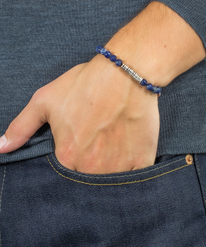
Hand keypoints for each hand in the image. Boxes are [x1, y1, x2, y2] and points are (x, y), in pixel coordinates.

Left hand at [0, 55, 159, 173]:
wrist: (125, 74)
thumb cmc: (86, 84)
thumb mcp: (46, 100)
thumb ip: (21, 127)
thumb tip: (1, 147)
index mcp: (67, 156)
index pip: (65, 172)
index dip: (74, 157)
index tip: (81, 144)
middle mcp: (92, 168)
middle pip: (89, 178)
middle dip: (92, 165)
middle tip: (100, 143)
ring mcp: (119, 166)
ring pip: (112, 180)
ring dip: (111, 168)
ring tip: (114, 145)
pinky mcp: (141, 160)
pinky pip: (135, 177)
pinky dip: (132, 170)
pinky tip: (130, 152)